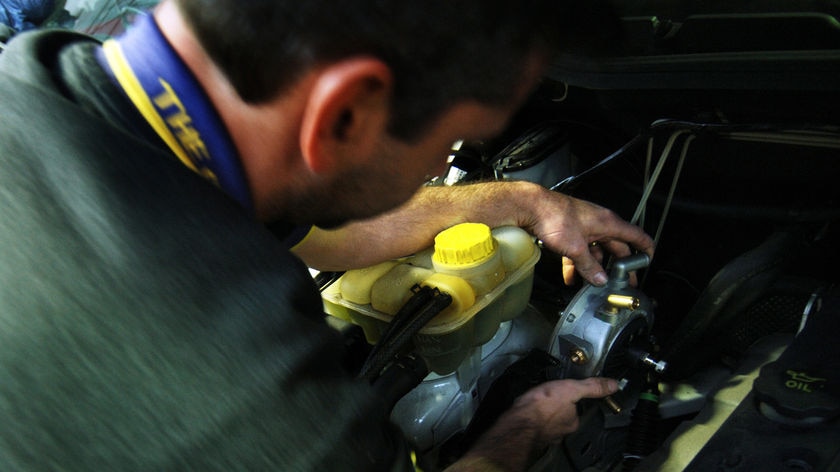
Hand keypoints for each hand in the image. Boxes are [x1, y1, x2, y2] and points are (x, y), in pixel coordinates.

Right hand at [511, 377, 618, 442]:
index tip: (567, 391)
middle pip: (563, 416)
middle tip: (550, 394)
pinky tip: (526, 410)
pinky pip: (533, 423)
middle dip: (557, 406)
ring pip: (548, 421)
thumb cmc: (541, 408)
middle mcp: (560, 431)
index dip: (573, 399)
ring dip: (544, 412)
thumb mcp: (571, 389)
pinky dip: (531, 417)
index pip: (578, 409)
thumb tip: (613, 385)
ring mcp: (544, 433)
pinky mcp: (528, 433)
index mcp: (572, 421)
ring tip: (538, 400)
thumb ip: (592, 387)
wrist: (517, 423)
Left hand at [516, 184, 653, 285]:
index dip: (645, 248)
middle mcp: (598, 223)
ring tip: (591, 284)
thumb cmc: (554, 216)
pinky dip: (576, 264)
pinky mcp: (568, 232)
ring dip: (593, 268)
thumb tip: (600, 279)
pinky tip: (571, 276)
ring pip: (594, 252)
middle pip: (615, 247)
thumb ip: (589, 266)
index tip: (649, 260)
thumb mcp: (575, 248)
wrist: (531, 207)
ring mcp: (583, 227)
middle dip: (617, 266)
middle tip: (621, 281)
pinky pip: (578, 251)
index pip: (636, 235)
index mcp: (608, 223)